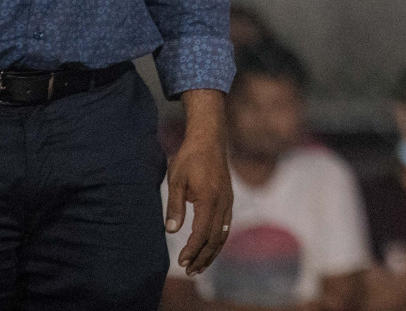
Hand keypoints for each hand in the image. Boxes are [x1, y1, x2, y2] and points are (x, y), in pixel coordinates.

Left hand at [165, 89, 232, 275]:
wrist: (209, 138)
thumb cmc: (190, 157)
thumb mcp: (176, 180)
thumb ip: (175, 206)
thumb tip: (172, 230)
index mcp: (209, 198)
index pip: (202, 232)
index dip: (192, 249)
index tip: (181, 261)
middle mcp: (223, 201)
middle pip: (216, 237)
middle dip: (203, 256)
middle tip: (191, 272)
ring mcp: (228, 200)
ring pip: (224, 233)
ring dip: (212, 251)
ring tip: (201, 265)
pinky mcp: (228, 197)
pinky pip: (227, 224)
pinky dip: (219, 239)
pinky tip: (211, 246)